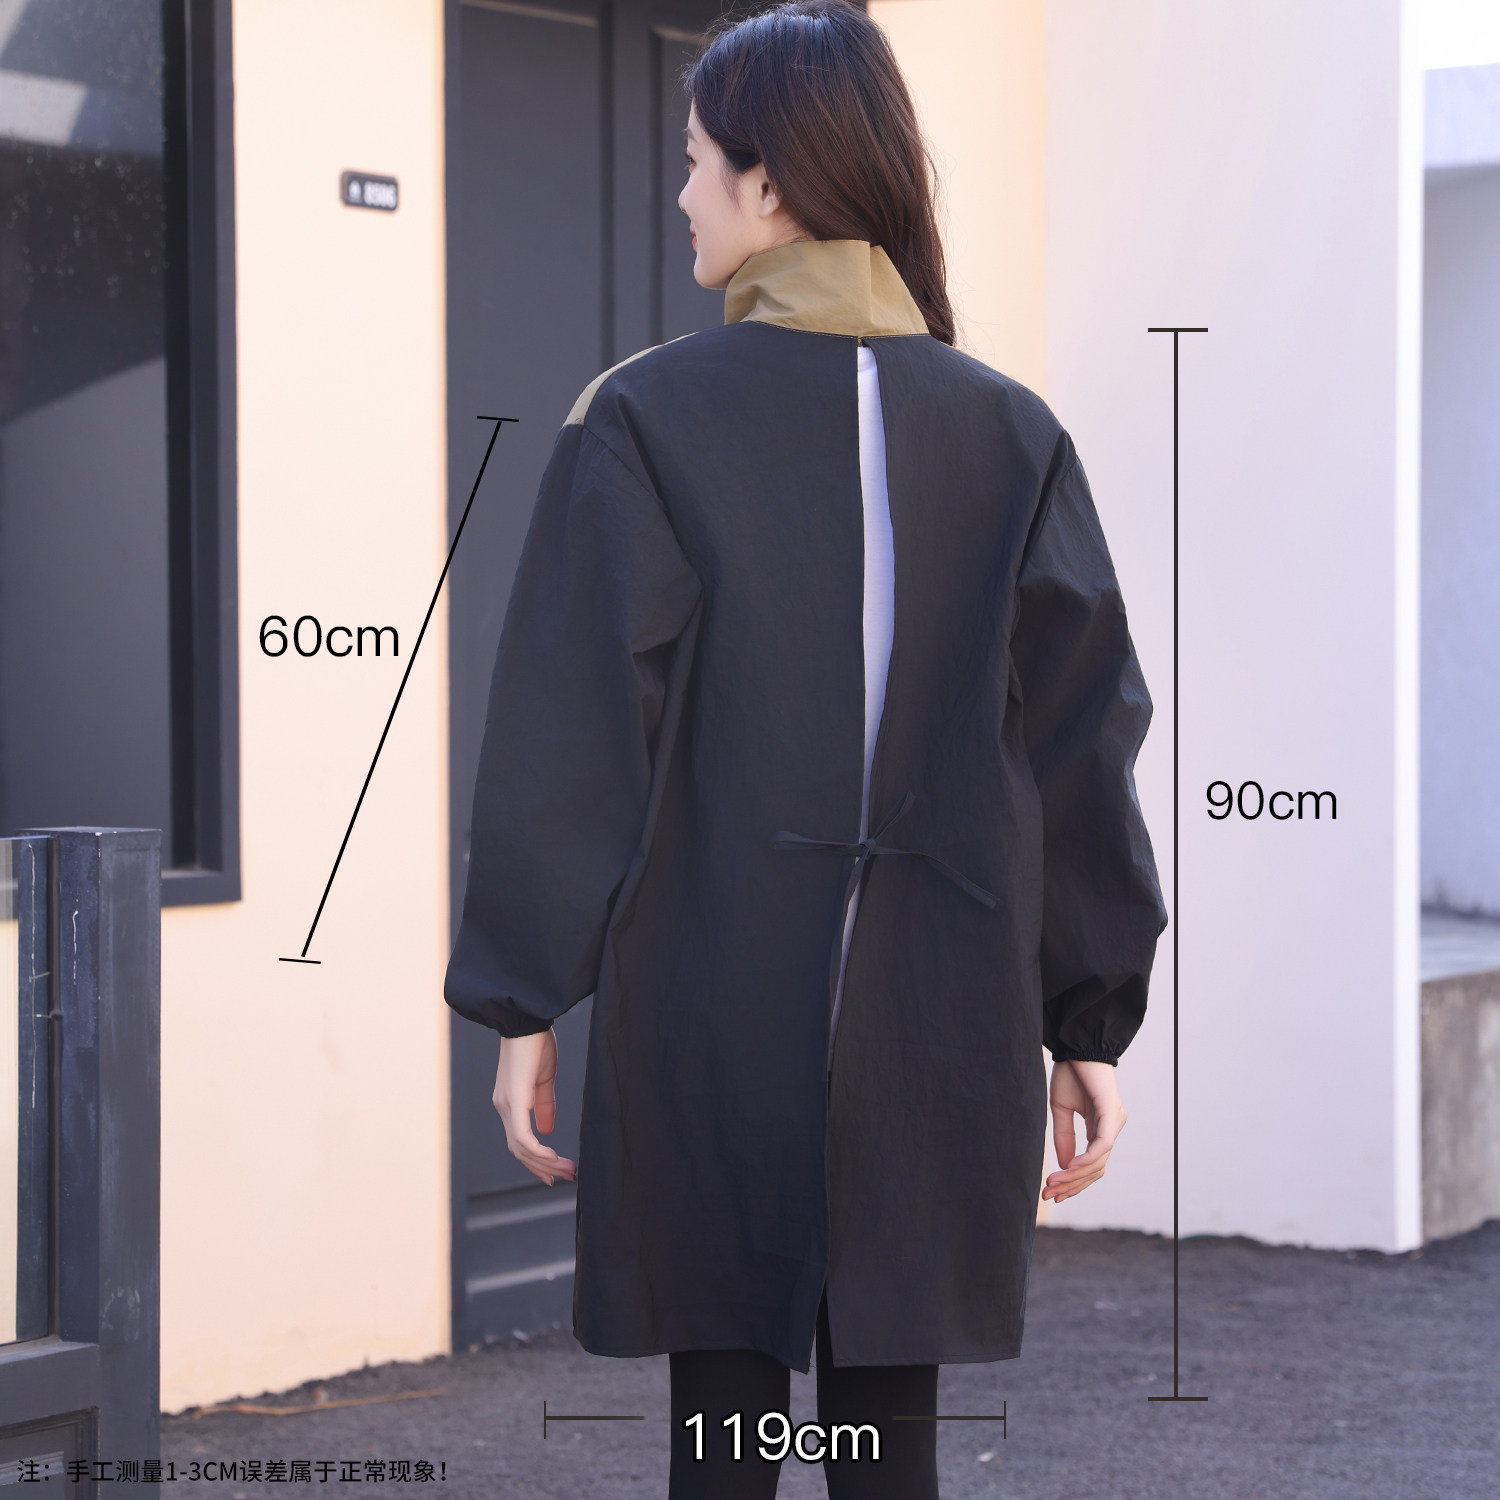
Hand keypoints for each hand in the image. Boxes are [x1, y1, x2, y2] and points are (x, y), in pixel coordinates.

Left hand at [493, 1029, 576, 1185]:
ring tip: (568, 1170)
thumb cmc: (535, 1043)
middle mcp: (503, 1107)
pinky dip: (538, 1152)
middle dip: (543, 1167)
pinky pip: (523, 1136)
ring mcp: (506, 1105)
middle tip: (567, 1177)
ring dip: (545, 1163)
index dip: (535, 1160)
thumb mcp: (543, 1078)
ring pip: (521, 1148)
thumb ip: (543, 1104)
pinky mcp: (514, 1101)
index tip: (553, 1174)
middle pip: (519, 1150)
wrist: (526, 1020)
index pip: (519, 1141)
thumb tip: (546, 1130)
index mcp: (510, 1102)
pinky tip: (554, 1158)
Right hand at [1043, 1059, 1124, 1203]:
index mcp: (1101, 1128)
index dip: (1073, 1180)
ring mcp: (1114, 1122)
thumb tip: (1064, 1166)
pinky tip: (1069, 1167)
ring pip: (1099, 1162)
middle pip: (1096, 1169)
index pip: (1092, 1164)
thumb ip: (1064, 1137)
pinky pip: (1102, 1145)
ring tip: (1052, 1183)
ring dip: (1075, 1176)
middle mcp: (1112, 1128)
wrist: (1076, 1046)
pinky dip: (1086, 1159)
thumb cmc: (1071, 1073)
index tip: (1052, 1191)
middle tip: (1048, 1194)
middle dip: (1072, 1185)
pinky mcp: (1111, 1114)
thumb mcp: (1061, 1109)